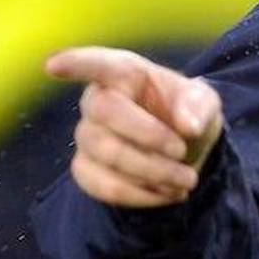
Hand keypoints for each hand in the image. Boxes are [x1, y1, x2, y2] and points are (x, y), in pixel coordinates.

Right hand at [45, 46, 223, 207]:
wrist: (185, 150)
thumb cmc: (187, 113)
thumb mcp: (204, 102)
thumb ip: (198, 106)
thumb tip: (186, 125)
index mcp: (125, 73)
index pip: (97, 64)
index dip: (75, 63)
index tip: (53, 66)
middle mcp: (98, 101)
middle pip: (106, 113)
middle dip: (148, 136)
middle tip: (182, 152)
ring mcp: (87, 136)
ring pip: (107, 155)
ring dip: (152, 172)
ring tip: (186, 180)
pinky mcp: (86, 169)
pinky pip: (103, 186)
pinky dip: (139, 194)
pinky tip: (166, 194)